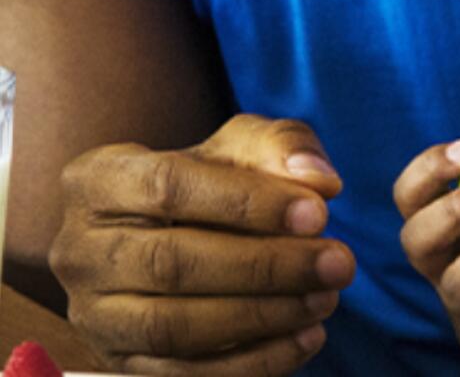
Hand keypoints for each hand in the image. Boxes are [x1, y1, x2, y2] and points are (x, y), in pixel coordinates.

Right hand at [49, 114, 356, 375]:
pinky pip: (182, 376)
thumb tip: (319, 181)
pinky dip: (251, 363)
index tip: (319, 212)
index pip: (170, 187)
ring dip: (262, 317)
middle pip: (173, 263)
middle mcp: (81, 250)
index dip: (248, 203)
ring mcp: (94, 314)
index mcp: (99, 179)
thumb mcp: (244, 145)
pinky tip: (306, 337)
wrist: (172, 231)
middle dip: (267, 266)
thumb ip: (284, 148)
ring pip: (174, 327)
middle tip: (339, 263)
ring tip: (326, 299)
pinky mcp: (118, 363)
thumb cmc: (212, 178)